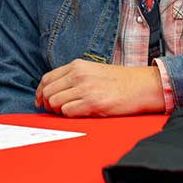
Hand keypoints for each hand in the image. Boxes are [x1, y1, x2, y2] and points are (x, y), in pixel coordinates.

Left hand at [34, 59, 164, 116]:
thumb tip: (53, 91)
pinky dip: (69, 116)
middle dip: (48, 104)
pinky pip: (67, 112)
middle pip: (48, 91)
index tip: (41, 101)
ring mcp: (85, 89)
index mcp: (77, 66)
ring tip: (70, 112)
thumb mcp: (92, 71)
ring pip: (55, 102)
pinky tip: (80, 114)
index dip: (40, 92)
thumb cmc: (119, 81)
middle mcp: (78, 75)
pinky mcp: (92, 103)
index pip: (47, 79)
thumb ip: (73, 77)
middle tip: (55, 110)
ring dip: (58, 111)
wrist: (141, 86)